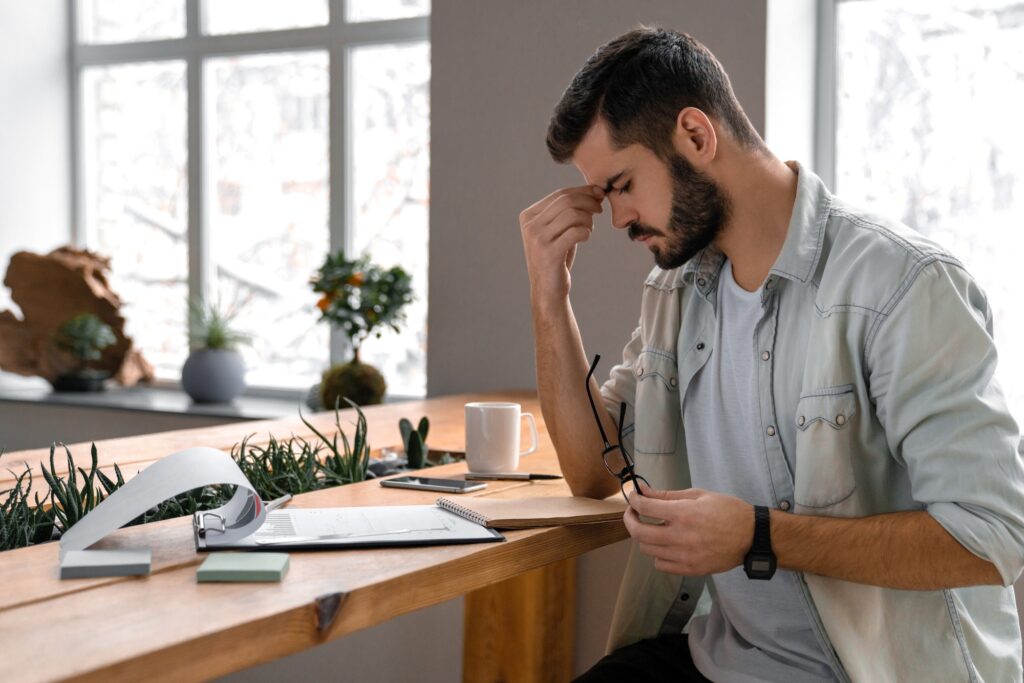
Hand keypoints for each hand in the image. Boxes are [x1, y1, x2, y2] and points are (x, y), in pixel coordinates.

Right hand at [519, 185, 604, 304]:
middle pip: (566, 201)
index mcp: (528, 216)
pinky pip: (576, 232)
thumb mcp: (557, 231)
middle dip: (588, 201)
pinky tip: (586, 238)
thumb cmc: (557, 258)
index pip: (560, 194)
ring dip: (588, 218)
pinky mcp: (549, 253)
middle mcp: (530, 225)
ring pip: (572, 214)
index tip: (599, 194)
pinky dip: (586, 232)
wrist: (548, 290)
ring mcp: (537, 239)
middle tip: (600, 208)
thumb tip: (594, 190)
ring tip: (590, 227)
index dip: (583, 191)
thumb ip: (567, 211)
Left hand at [623, 487, 754, 574]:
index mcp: (683, 514)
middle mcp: (680, 536)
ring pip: (648, 550)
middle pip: (639, 532)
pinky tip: (665, 545)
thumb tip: (644, 491)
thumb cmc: (727, 511)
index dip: (634, 501)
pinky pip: (661, 565)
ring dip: (644, 537)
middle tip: (633, 513)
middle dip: (630, 519)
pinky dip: (657, 554)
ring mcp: (684, 556)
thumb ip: (668, 495)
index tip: (633, 498)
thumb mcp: (699, 495)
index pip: (645, 508)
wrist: (751, 536)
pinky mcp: (690, 569)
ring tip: (652, 528)